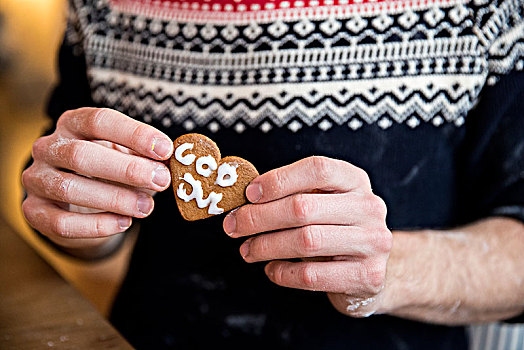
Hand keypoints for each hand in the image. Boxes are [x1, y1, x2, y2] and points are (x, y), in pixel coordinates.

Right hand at [22, 108, 172, 251]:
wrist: (82, 204)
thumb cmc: (111, 171)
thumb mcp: (128, 157)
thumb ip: (146, 158)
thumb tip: (169, 166)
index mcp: (73, 124)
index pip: (99, 120)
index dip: (134, 134)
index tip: (165, 150)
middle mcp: (48, 147)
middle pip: (81, 154)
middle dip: (127, 169)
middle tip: (160, 180)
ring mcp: (37, 179)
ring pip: (69, 188)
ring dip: (114, 199)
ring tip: (146, 207)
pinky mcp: (35, 211)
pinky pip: (61, 222)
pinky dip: (97, 226)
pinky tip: (124, 223)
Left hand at [223, 156, 391, 316]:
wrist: (371, 271)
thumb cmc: (334, 230)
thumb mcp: (321, 204)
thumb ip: (291, 196)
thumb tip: (245, 200)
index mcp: (355, 180)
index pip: (317, 169)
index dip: (278, 179)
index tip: (249, 193)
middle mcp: (369, 207)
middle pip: (303, 207)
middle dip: (259, 217)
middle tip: (233, 226)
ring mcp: (372, 242)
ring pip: (305, 241)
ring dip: (266, 246)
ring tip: (247, 250)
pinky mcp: (366, 276)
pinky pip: (312, 275)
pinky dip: (282, 273)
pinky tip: (271, 269)